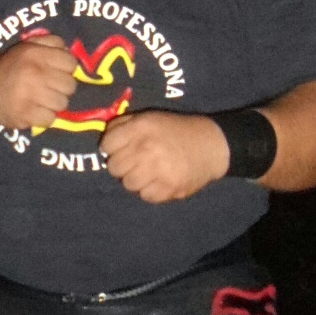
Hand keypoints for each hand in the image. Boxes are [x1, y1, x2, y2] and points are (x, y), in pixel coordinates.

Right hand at [0, 34, 76, 129]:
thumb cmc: (11, 68)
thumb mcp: (27, 46)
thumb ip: (50, 42)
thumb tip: (68, 50)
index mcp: (35, 55)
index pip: (71, 63)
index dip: (67, 69)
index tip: (57, 72)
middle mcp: (34, 73)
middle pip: (70, 85)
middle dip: (63, 88)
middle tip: (51, 88)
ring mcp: (30, 96)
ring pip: (62, 104)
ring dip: (55, 104)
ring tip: (43, 100)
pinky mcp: (25, 115)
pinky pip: (50, 119)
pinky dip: (45, 117)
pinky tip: (36, 111)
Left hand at [100, 111, 230, 202]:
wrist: (211, 145)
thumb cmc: (176, 130)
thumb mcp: (150, 118)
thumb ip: (124, 124)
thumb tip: (105, 139)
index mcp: (141, 127)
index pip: (107, 144)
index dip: (111, 148)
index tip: (121, 149)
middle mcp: (146, 148)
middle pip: (113, 167)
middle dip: (122, 165)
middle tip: (135, 162)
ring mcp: (157, 170)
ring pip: (128, 184)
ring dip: (135, 180)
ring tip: (148, 172)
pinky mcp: (169, 187)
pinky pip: (145, 196)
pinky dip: (150, 191)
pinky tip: (159, 181)